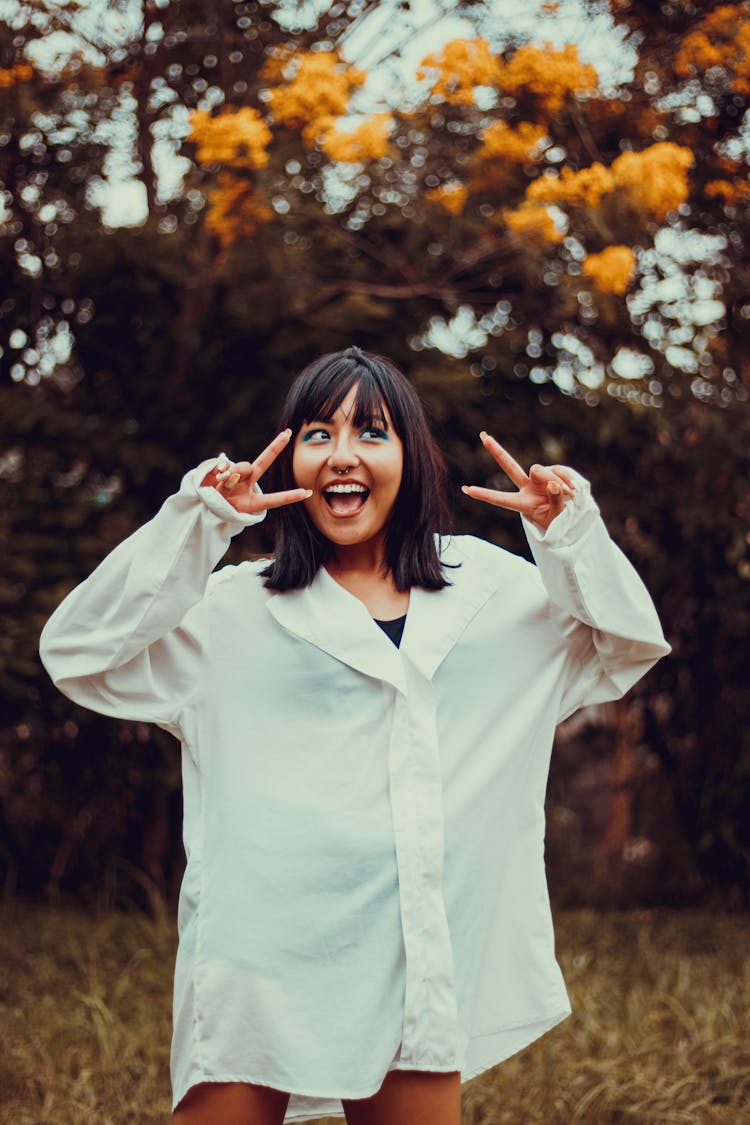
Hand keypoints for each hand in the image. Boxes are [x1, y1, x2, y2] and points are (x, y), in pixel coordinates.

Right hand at [200, 429, 311, 514]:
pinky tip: (217, 477)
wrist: (200, 509)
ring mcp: (235, 476)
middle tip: (287, 434)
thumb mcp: (233, 507)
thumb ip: (236, 489)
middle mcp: (246, 484)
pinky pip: (226, 466)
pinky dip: (222, 471)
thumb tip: (232, 470)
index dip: (291, 496)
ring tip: (222, 483)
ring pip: (243, 466)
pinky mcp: (222, 471)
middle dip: (276, 446)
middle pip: (261, 463)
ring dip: (234, 474)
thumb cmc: (220, 511)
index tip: (309, 493)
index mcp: (253, 501)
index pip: (275, 499)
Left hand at [461, 432, 576, 530]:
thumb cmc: (560, 523)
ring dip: (556, 480)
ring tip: (570, 494)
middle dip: (496, 451)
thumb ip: (555, 500)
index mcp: (522, 504)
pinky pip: (558, 469)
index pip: (500, 498)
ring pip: (541, 469)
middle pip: (510, 466)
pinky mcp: (553, 473)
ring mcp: (539, 479)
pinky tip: (573, 489)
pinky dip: (566, 477)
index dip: (484, 494)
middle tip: (482, 436)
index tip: (465, 489)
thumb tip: (553, 483)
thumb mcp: (557, 517)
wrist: (574, 519)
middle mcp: (527, 488)